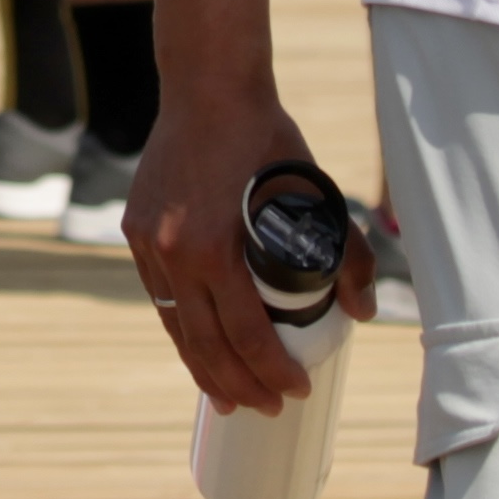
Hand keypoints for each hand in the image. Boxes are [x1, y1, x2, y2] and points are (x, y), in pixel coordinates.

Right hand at [127, 29, 376, 418]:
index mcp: (213, 248)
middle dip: (238, 385)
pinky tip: (199, 345)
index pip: (245, 334)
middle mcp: (172, 253)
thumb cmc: (265, 138)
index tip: (295, 390)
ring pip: (176, 325)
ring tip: (228, 398)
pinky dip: (183, 327)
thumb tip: (362, 310)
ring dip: (203, 367)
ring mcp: (147, 244)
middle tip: (267, 409)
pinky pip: (161, 296)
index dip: (272, 370)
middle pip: (205, 344)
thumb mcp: (312, 191)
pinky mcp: (136, 231)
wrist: (207, 89)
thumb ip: (346, 250)